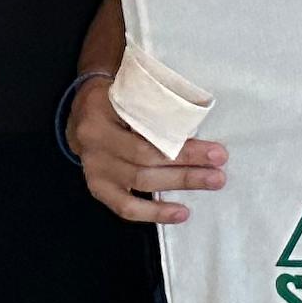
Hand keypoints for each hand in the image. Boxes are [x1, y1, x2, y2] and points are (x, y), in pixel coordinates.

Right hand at [69, 73, 224, 226]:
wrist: (82, 115)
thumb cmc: (114, 99)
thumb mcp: (127, 89)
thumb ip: (152, 101)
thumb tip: (197, 117)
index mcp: (102, 110)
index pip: (145, 127)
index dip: (180, 139)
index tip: (213, 147)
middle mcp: (94, 140)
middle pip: (146, 156)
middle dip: (188, 161)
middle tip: (219, 162)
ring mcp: (94, 168)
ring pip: (141, 181)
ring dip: (180, 182)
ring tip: (212, 181)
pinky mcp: (97, 188)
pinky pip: (126, 207)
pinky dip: (155, 213)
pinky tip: (182, 213)